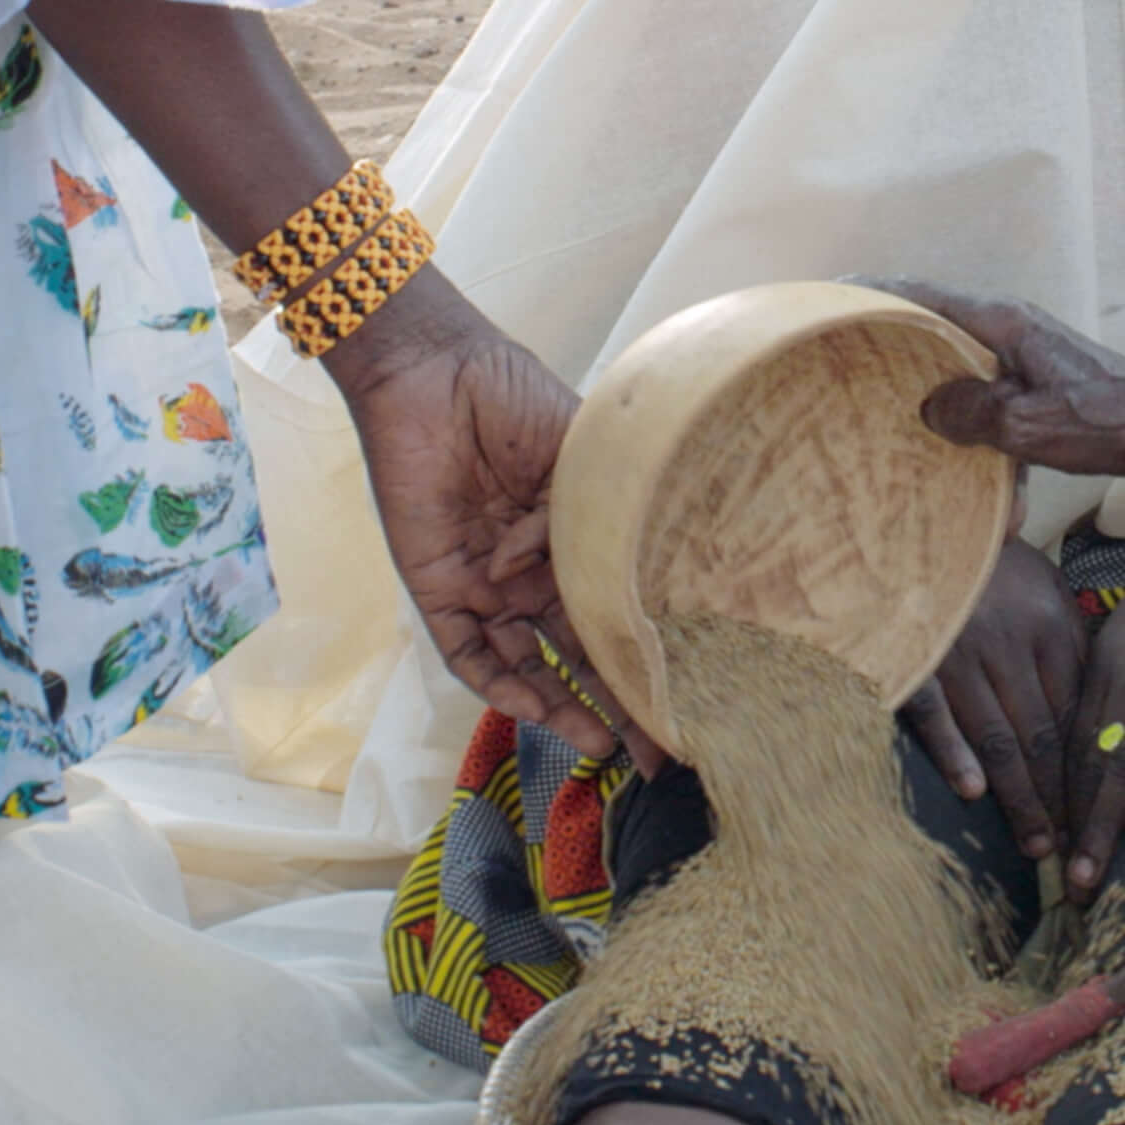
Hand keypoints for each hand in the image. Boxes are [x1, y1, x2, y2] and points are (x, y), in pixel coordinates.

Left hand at [333, 286, 622, 757]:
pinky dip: (497, 681)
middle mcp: (532, 571)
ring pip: (525, 664)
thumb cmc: (507, 393)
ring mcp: (485, 583)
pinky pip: (466, 650)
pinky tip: (533, 707)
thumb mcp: (580, 450)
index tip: (692, 697)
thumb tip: (600, 574)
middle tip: (654, 754)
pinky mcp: (436, 585)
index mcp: (572, 537)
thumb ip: (596, 514)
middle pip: (578, 652)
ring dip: (560, 708)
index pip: (615, 609)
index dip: (649, 653)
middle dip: (615, 704)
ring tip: (603, 747)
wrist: (432, 370)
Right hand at [865, 280, 1124, 476]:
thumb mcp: (1033, 426)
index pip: (923, 296)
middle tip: (839, 354)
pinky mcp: (1036, 379)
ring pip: (959, 365)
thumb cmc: (1110, 420)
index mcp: (1002, 324)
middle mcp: (1008, 327)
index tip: (829, 296)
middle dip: (891, 341)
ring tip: (889, 410)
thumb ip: (975, 414)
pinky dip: (978, 427)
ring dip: (935, 392)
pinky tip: (978, 474)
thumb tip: (928, 407)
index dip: (874, 294)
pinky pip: (989, 395)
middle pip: (933, 325)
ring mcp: (1022, 352)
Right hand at [905, 541, 1089, 863]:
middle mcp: (1009, 643)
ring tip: (1036, 843)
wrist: (926, 516)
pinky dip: (953, 752)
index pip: (1073, 716)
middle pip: (1040, 736)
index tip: (1094, 816)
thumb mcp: (1046, 591)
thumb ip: (1072, 646)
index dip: (1084, 772)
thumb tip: (1101, 709)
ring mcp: (959, 650)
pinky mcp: (914, 655)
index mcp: (1049, 628)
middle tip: (1071, 851)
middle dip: (1057, 798)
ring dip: (1017, 794)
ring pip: (995, 735)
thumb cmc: (995, 563)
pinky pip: (936, 711)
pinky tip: (972, 792)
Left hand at [1059, 509, 1124, 900]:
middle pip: (1094, 757)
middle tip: (1069, 881)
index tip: (1054, 847)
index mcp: (1109, 658)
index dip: (1063, 800)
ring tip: (1096, 869)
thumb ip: (1119, 680)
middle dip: (1079, 824)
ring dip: (1109, 816)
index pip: (1074, 742)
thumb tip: (1097, 740)